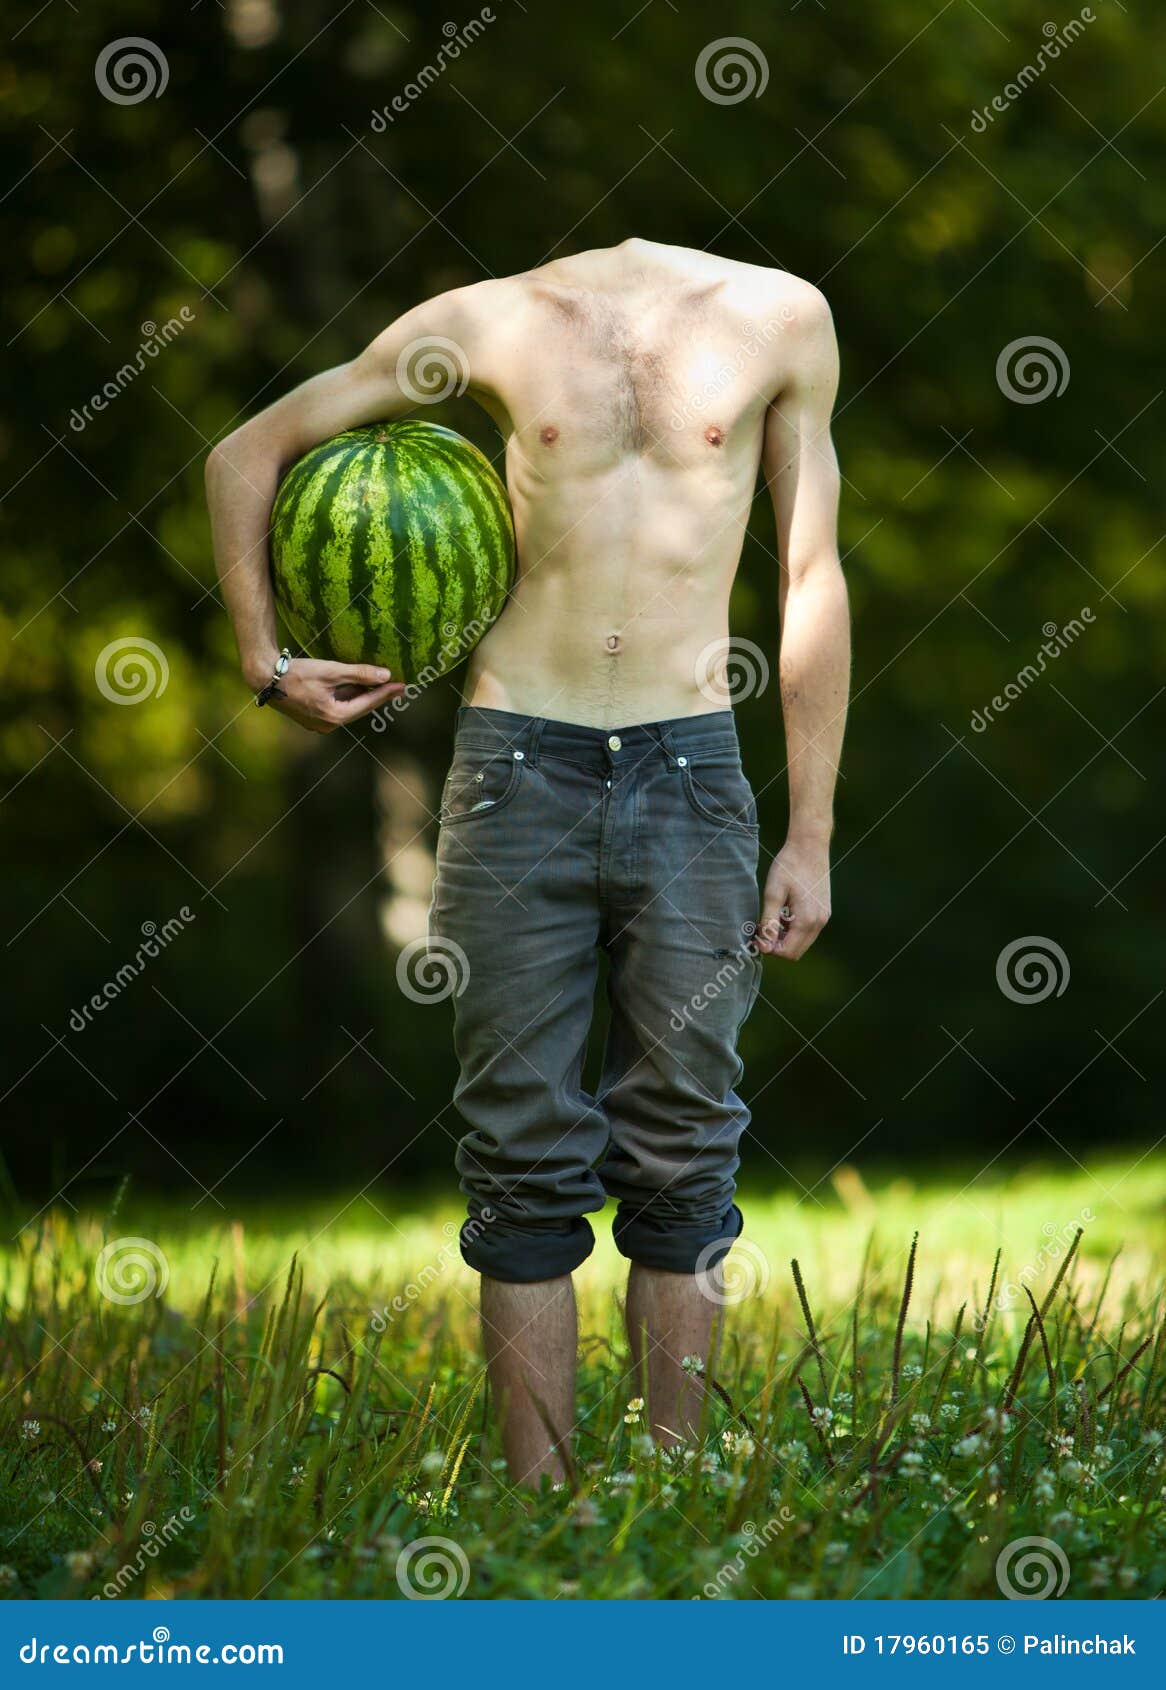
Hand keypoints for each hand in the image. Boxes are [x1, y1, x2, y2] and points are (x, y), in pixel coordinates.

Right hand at [250, 657, 406, 733]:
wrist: (265, 678)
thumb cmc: (297, 673)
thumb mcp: (331, 671)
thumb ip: (360, 674)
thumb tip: (386, 675)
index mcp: (334, 716)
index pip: (368, 704)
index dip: (386, 694)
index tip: (403, 685)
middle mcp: (328, 725)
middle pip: (359, 709)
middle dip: (378, 697)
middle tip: (398, 687)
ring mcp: (319, 724)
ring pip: (348, 708)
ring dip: (363, 697)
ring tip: (381, 686)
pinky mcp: (312, 718)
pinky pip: (337, 708)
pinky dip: (348, 698)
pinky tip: (357, 688)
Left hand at [755, 835, 830, 959]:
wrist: (809, 846)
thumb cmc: (789, 866)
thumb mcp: (773, 893)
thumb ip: (770, 922)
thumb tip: (765, 946)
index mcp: (807, 919)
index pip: (788, 952)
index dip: (769, 949)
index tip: (756, 937)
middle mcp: (819, 921)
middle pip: (797, 951)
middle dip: (777, 946)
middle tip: (760, 932)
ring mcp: (824, 916)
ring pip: (803, 942)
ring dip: (785, 938)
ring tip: (770, 922)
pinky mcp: (824, 910)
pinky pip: (809, 930)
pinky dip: (794, 930)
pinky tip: (783, 915)